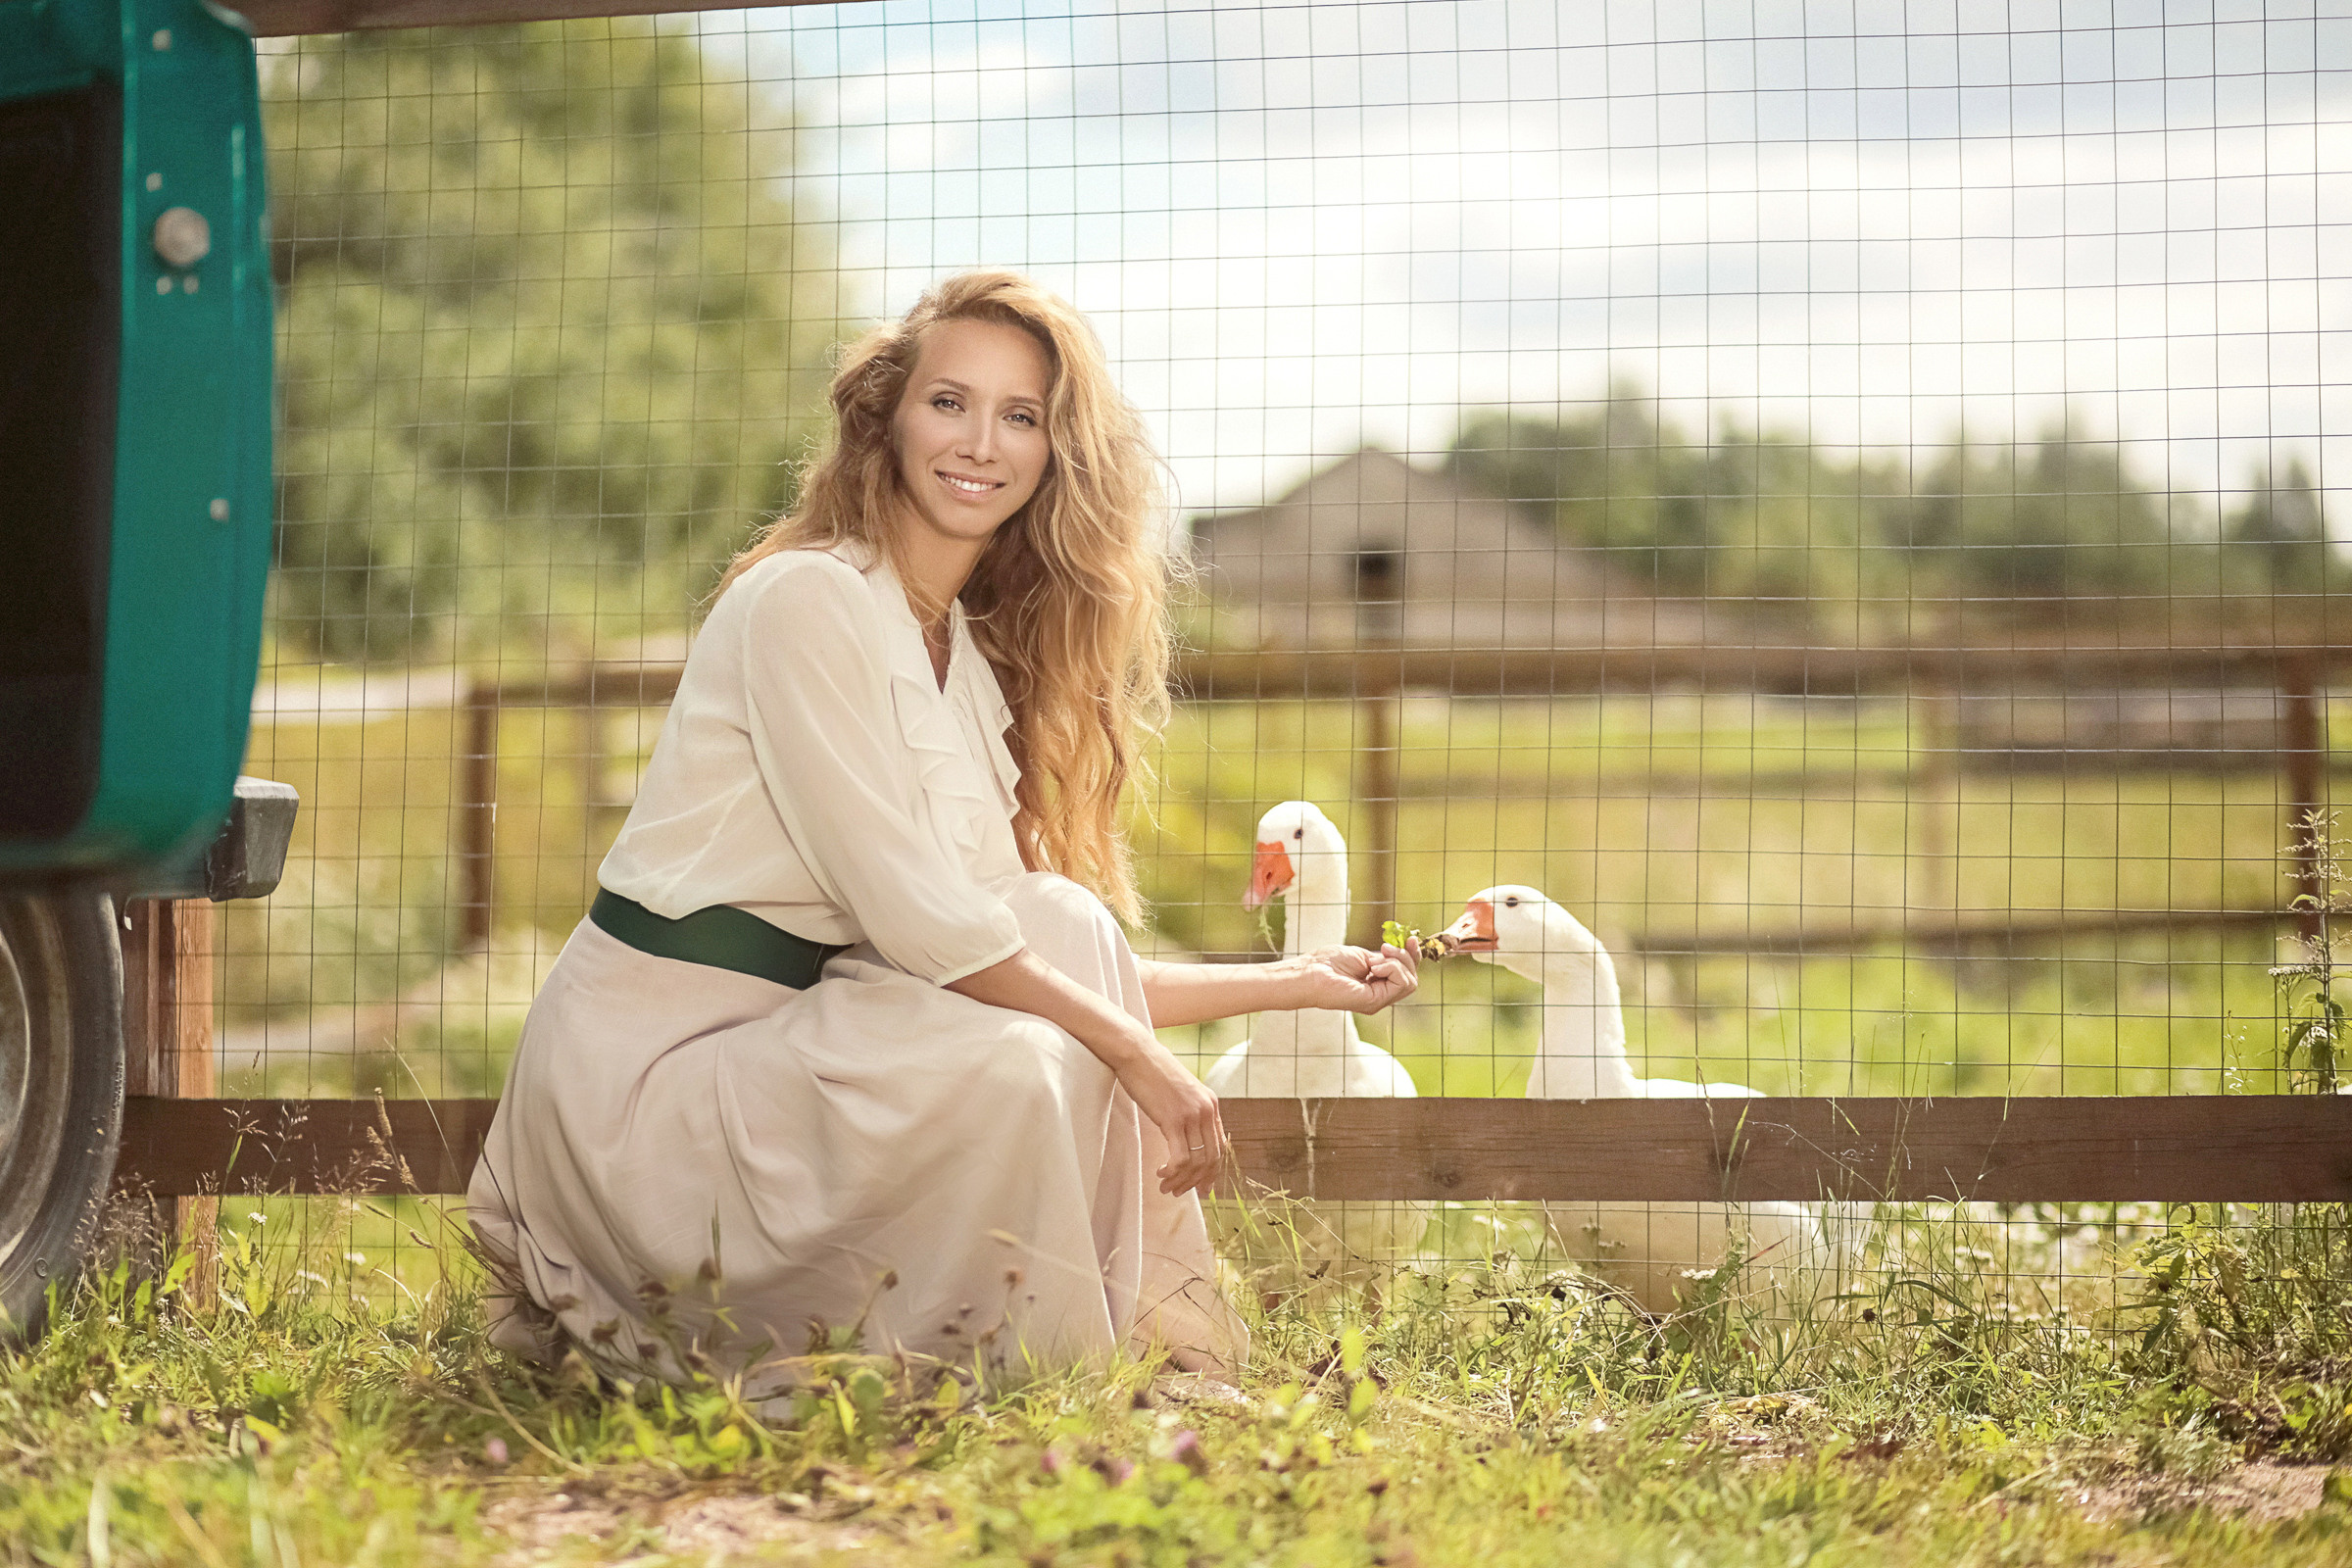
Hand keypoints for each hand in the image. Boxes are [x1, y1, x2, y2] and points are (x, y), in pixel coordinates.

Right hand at [1114, 1033, 1225, 1196]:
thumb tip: (1187, 1136)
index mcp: (1211, 1103)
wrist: (1136, 1053)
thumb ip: (1189, 1111)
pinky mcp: (1173, 1119)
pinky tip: (1161, 1173)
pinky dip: (1172, 1172)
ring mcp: (1191, 1114)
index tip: (1201, 1187)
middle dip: (1196, 1181)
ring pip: (1196, 1161)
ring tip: (1165, 1187)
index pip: (1219, 1146)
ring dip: (1181, 1180)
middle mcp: (1206, 1110)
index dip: (1212, 1171)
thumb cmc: (1152, 1071)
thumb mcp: (1180, 1091)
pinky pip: (1180, 1157)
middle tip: (1180, 1193)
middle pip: (1211, 1158)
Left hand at [1296, 942, 1418, 1013]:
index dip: (1413, 956)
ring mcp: (1378, 1001)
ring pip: (1409, 981)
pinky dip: (1391, 968)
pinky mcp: (1375, 1002)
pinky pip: (1400, 983)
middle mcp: (1380, 995)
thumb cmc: (1328, 963)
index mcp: (1377, 985)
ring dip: (1396, 962)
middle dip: (1405, 957)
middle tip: (1384, 948)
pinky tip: (1373, 966)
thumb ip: (1384, 957)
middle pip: (1412, 978)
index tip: (1411, 939)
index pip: (1407, 975)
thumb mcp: (1364, 955)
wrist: (1310, 972)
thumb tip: (1403, 951)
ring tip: (1373, 960)